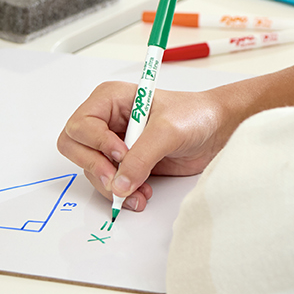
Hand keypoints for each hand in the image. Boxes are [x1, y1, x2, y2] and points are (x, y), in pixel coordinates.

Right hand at [56, 81, 235, 213]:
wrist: (218, 131)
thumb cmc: (195, 115)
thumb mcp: (168, 131)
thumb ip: (141, 156)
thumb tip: (119, 183)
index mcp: (110, 100)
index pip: (81, 125)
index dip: (97, 143)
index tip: (121, 154)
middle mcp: (107, 121)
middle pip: (76, 148)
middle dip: (95, 168)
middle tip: (117, 181)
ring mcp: (114, 145)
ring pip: (92, 171)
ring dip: (112, 186)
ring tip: (139, 192)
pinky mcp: (126, 164)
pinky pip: (109, 183)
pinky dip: (122, 193)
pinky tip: (142, 194)